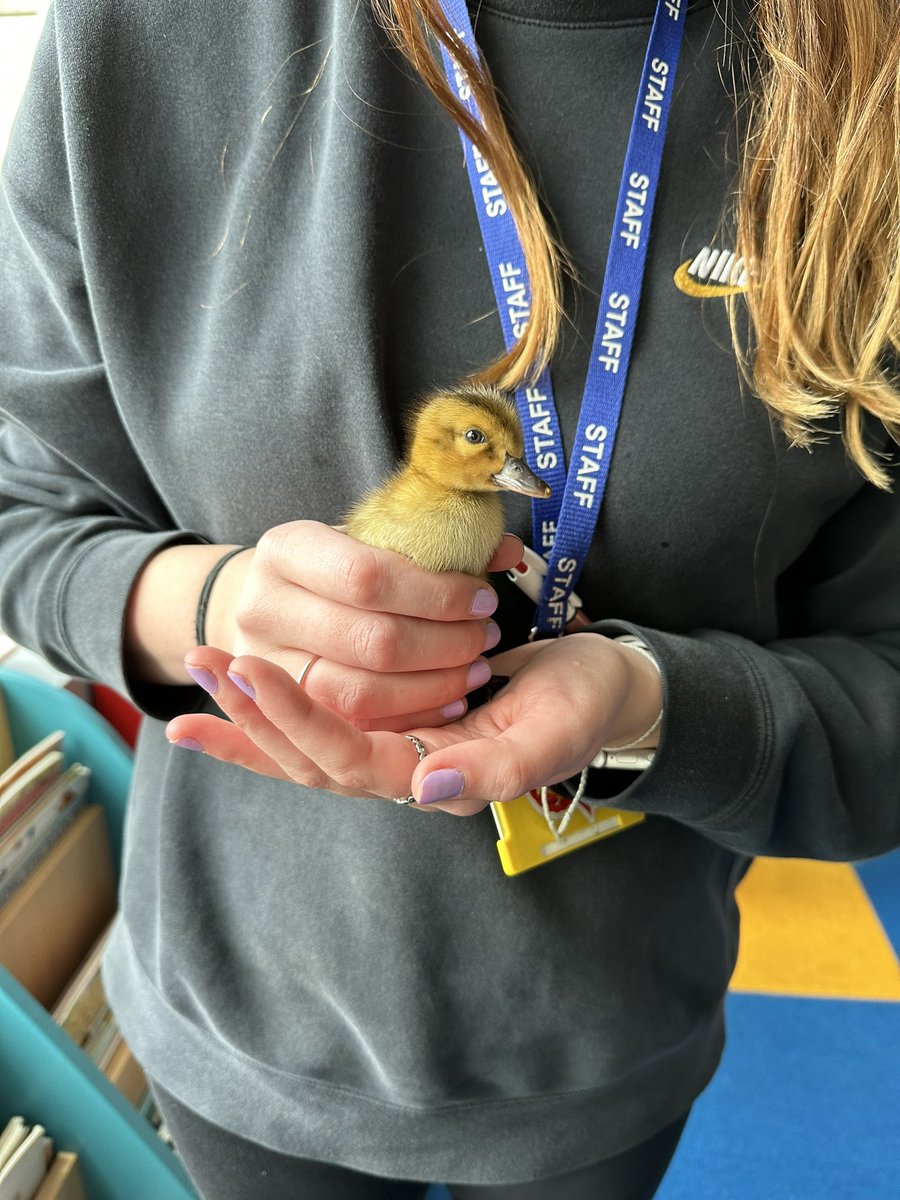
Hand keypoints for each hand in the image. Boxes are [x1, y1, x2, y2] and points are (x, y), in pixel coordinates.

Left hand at [165, 632, 662, 814]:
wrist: (601, 687)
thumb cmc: (583, 708)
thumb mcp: (555, 735)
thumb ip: (496, 770)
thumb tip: (426, 790)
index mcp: (440, 779)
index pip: (350, 760)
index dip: (297, 721)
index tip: (251, 672)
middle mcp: (407, 771)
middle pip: (312, 759)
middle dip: (253, 716)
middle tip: (202, 664)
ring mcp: (398, 747)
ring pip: (309, 746)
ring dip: (252, 713)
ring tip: (199, 673)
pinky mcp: (397, 719)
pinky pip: (327, 721)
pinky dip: (276, 712)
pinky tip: (233, 694)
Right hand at [202, 520, 523, 731]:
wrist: (272, 600)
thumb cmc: (339, 564)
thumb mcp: (376, 537)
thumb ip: (440, 541)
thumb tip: (506, 551)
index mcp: (286, 549)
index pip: (367, 578)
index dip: (436, 594)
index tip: (482, 599)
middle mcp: (263, 608)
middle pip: (371, 641)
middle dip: (444, 644)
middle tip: (484, 637)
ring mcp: (267, 666)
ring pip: (361, 694)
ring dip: (433, 686)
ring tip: (474, 669)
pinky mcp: (286, 712)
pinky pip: (357, 726)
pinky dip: (412, 716)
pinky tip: (450, 700)